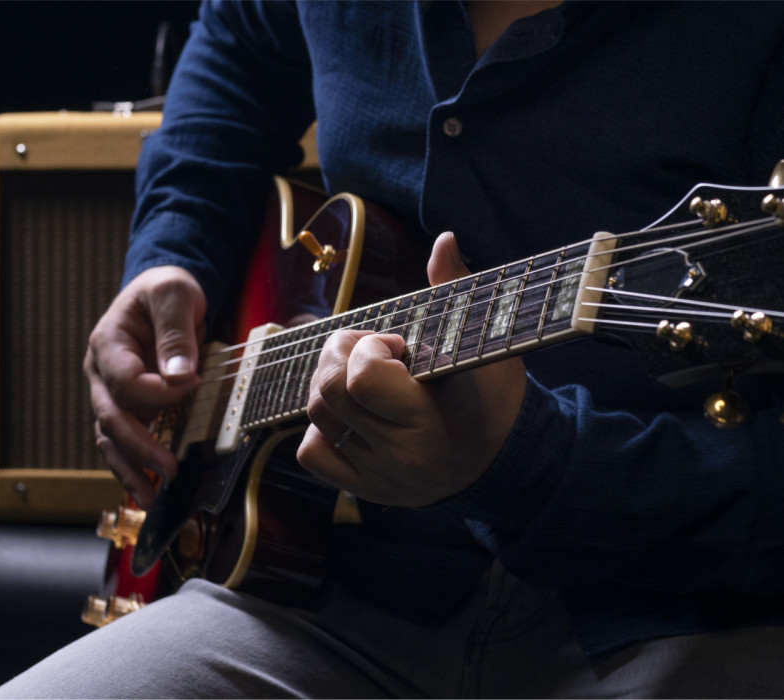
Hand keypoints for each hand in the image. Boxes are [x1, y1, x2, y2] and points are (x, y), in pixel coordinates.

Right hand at [84, 266, 206, 508]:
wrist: (162, 292)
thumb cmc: (167, 290)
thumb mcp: (175, 294)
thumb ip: (175, 333)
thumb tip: (180, 375)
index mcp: (108, 343)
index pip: (125, 380)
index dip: (160, 391)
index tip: (195, 382)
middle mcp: (102, 372)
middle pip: (111, 416)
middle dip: (140, 446)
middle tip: (170, 468)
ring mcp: (111, 392)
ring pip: (111, 436)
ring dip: (129, 468)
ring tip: (150, 497)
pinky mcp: (127, 405)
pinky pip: (122, 440)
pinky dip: (132, 465)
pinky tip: (146, 488)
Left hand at [296, 232, 526, 506]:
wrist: (506, 462)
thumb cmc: (494, 397)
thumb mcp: (485, 346)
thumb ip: (456, 291)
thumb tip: (443, 240)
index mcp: (431, 420)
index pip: (363, 378)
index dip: (368, 348)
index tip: (395, 344)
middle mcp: (401, 455)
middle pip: (328, 392)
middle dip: (339, 355)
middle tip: (368, 348)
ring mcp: (380, 476)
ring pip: (315, 416)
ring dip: (328, 383)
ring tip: (359, 375)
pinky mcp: (367, 490)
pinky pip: (313, 454)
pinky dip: (320, 428)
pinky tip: (352, 415)